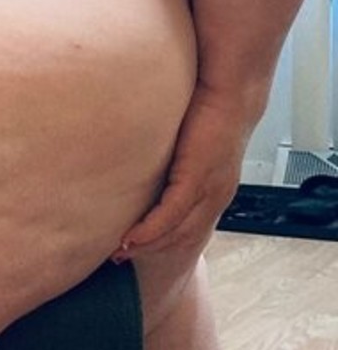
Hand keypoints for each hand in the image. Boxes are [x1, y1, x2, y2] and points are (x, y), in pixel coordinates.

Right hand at [112, 83, 255, 262]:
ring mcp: (208, 191)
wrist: (230, 91)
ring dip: (147, 246)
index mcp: (215, 190)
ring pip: (176, 233)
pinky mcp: (196, 179)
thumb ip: (176, 157)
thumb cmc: (209, 109)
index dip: (164, 241)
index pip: (190, 226)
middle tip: (120, 258)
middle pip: (182, 238)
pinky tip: (130, 237)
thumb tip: (152, 161)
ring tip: (118, 252)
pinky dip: (149, 230)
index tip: (137, 248)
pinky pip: (170, 215)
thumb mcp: (191, 142)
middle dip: (152, 251)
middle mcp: (215, 197)